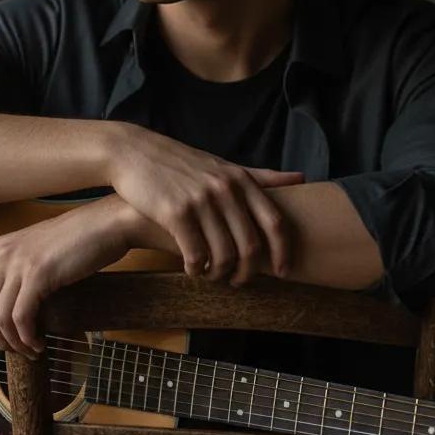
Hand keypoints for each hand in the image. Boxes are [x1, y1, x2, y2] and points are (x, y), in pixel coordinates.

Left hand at [0, 194, 134, 356]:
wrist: (106, 224)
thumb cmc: (82, 239)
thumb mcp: (41, 251)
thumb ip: (24, 269)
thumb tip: (18, 305)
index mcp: (1, 249)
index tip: (2, 340)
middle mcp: (4, 254)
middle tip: (16, 352)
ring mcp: (19, 263)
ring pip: (0, 316)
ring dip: (13, 342)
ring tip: (30, 351)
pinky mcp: (38, 274)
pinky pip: (21, 316)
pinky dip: (27, 337)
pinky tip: (39, 344)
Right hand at [106, 122, 304, 285]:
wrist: (134, 153)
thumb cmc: (182, 163)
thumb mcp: (224, 165)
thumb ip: (260, 176)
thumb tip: (300, 179)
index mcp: (241, 180)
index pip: (275, 222)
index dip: (283, 252)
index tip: (283, 271)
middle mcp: (225, 189)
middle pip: (251, 246)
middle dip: (249, 272)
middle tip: (240, 281)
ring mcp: (201, 201)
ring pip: (224, 255)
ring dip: (221, 274)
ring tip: (214, 276)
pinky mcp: (176, 213)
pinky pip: (196, 254)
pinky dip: (197, 270)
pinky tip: (193, 270)